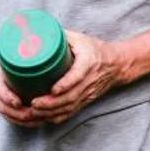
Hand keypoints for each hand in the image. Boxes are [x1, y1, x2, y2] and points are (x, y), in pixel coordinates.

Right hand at [0, 50, 36, 125]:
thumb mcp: (3, 52)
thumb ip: (18, 49)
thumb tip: (37, 38)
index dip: (8, 97)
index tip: (19, 102)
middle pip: (5, 108)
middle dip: (23, 113)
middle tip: (39, 111)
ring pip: (9, 116)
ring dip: (26, 120)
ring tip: (43, 119)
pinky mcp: (1, 106)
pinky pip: (11, 118)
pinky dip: (24, 122)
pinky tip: (39, 122)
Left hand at [11, 31, 128, 127]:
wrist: (116, 64)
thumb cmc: (94, 49)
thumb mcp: (79, 38)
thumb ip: (59, 36)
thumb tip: (35, 32)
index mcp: (89, 62)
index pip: (78, 75)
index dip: (66, 84)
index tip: (52, 89)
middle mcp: (89, 80)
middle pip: (71, 96)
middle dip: (51, 103)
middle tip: (33, 103)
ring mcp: (87, 93)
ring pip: (70, 107)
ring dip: (51, 112)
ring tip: (33, 111)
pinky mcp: (84, 101)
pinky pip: (70, 113)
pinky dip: (56, 117)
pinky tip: (43, 118)